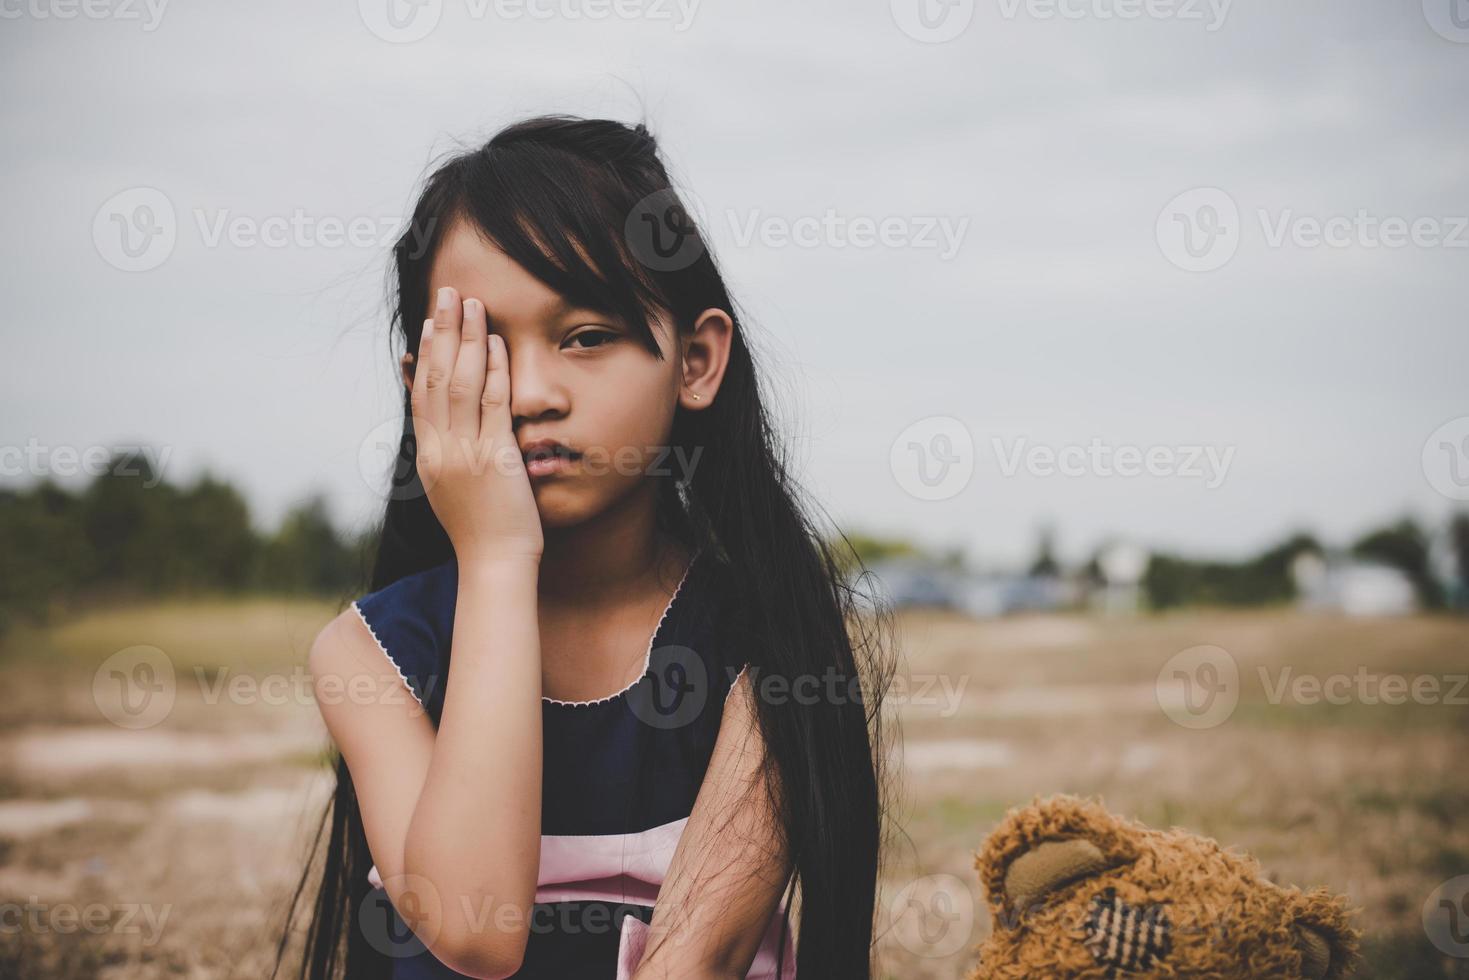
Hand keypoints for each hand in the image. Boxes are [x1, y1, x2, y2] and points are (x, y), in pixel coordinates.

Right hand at [410, 285, 542, 563]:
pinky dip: (494, 370)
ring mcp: (466, 452)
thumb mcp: (452, 489)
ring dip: (466, 339)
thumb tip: (444, 428)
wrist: (494, 566)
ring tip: (471, 304)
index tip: (428, 323)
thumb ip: (447, 455)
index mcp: (428, 456)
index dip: (425, 354)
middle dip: (442, 332)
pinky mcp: (495, 458)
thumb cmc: (482, 533)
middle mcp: (441, 449)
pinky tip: (496, 343)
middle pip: (436, 378)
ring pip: (460, 383)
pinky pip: (493, 404)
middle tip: (447, 294)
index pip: (421, 394)